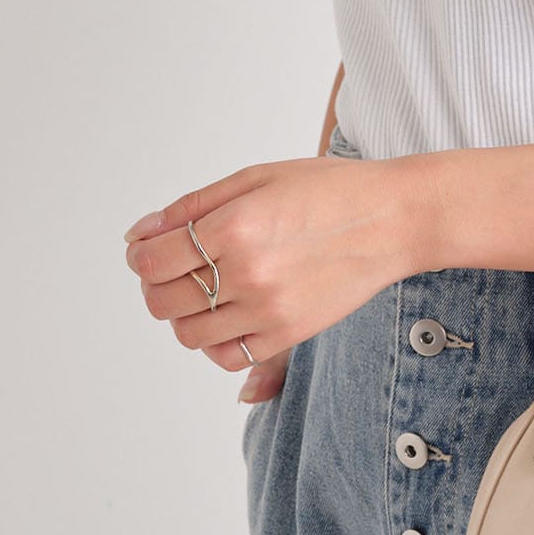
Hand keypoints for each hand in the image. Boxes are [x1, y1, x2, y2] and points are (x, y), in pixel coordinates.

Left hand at [122, 153, 437, 403]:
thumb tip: (141, 234)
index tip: (147, 248)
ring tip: (202, 290)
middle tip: (172, 267)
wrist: (394, 220)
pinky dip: (215, 341)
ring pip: (189, 334)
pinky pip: (228, 357)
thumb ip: (194, 207)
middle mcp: (248, 274)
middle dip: (155, 284)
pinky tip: (227, 314)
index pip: (152, 260)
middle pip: (162, 301)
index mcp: (235, 228)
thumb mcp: (257, 178)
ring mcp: (268, 311)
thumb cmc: (330, 191)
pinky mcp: (289, 335)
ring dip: (183, 314)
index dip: (139, 255)